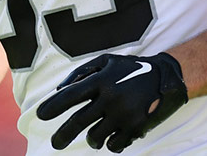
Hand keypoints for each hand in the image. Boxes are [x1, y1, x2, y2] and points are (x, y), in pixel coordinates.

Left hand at [35, 52, 187, 151]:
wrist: (166, 77)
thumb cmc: (130, 69)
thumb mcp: (107, 61)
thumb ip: (81, 72)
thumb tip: (59, 90)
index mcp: (102, 79)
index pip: (70, 95)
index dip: (53, 106)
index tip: (40, 115)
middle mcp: (111, 97)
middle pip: (78, 122)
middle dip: (62, 135)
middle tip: (55, 144)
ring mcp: (124, 114)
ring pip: (95, 137)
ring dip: (92, 138)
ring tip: (94, 134)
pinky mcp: (136, 127)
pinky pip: (114, 145)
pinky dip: (110, 143)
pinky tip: (112, 135)